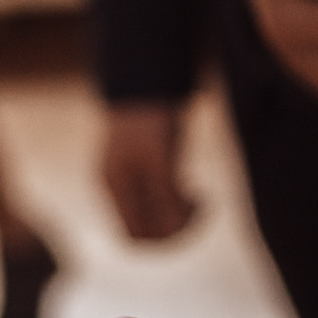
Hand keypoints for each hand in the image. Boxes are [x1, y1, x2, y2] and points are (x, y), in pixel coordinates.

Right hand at [100, 102, 196, 239]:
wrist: (149, 83)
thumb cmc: (152, 116)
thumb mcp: (159, 152)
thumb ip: (164, 189)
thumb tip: (172, 226)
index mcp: (115, 185)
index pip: (135, 234)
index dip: (164, 233)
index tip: (190, 208)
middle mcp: (120, 189)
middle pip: (147, 233)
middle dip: (177, 228)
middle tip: (203, 206)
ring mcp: (133, 185)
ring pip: (156, 224)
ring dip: (183, 221)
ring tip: (202, 200)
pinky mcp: (149, 178)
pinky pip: (163, 210)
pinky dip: (182, 209)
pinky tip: (196, 194)